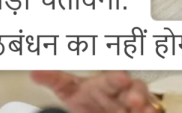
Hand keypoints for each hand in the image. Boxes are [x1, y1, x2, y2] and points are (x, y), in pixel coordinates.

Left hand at [31, 71, 161, 112]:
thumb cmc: (87, 99)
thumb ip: (54, 80)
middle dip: (137, 94)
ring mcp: (132, 108)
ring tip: (144, 111)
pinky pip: (147, 112)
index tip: (120, 77)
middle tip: (134, 101)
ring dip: (145, 107)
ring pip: (145, 104)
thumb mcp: (69, 90)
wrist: (96, 110)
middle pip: (136, 90)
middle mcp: (123, 94)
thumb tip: (34, 72)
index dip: (117, 78)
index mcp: (107, 83)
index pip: (113, 78)